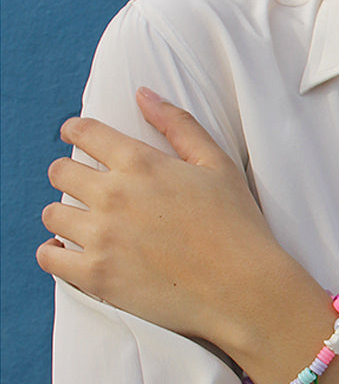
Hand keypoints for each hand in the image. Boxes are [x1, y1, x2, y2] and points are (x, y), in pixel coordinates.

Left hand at [37, 88, 296, 352]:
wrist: (245, 290)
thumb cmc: (239, 227)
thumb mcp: (218, 165)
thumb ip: (178, 125)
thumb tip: (143, 93)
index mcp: (142, 164)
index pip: (84, 133)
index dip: (75, 131)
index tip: (75, 137)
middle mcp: (115, 196)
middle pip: (60, 173)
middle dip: (68, 174)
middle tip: (83, 186)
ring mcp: (102, 237)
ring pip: (52, 215)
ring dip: (64, 215)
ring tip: (82, 223)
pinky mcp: (97, 277)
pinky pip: (49, 258)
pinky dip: (53, 253)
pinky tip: (68, 252)